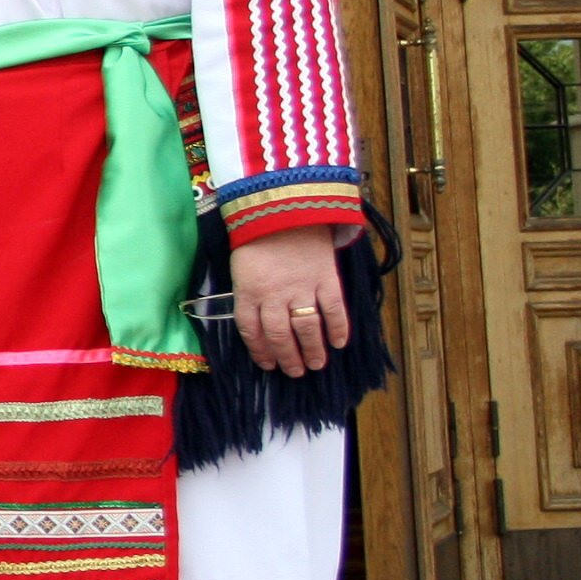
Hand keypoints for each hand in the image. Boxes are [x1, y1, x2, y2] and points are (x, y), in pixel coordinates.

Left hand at [232, 225, 349, 376]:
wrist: (286, 207)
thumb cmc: (258, 239)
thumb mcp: (241, 268)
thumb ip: (249, 295)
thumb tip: (258, 325)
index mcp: (249, 292)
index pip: (252, 331)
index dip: (261, 352)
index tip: (269, 365)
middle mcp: (274, 295)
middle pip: (280, 335)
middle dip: (288, 358)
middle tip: (295, 371)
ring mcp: (302, 288)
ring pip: (306, 328)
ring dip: (312, 350)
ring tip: (316, 364)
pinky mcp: (326, 278)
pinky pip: (333, 309)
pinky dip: (337, 328)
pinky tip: (339, 343)